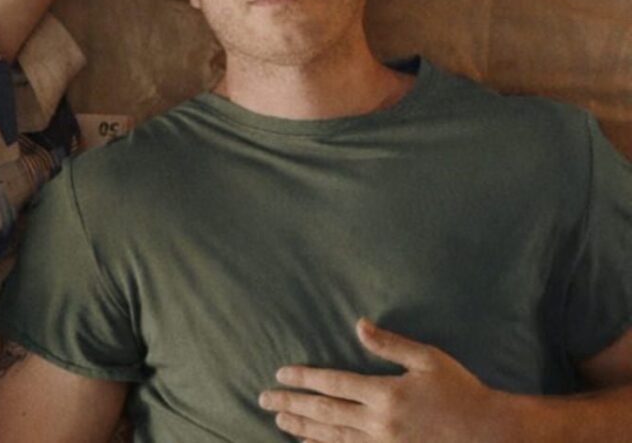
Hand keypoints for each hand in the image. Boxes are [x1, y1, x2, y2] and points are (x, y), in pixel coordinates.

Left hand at [258, 319, 517, 442]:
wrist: (491, 433)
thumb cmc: (461, 392)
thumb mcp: (428, 359)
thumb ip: (389, 344)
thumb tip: (357, 324)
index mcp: (384, 392)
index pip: (332, 383)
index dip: (303, 378)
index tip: (281, 373)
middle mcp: (378, 421)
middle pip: (323, 411)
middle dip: (291, 403)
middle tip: (264, 399)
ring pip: (331, 436)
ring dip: (302, 427)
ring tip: (279, 419)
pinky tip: (308, 442)